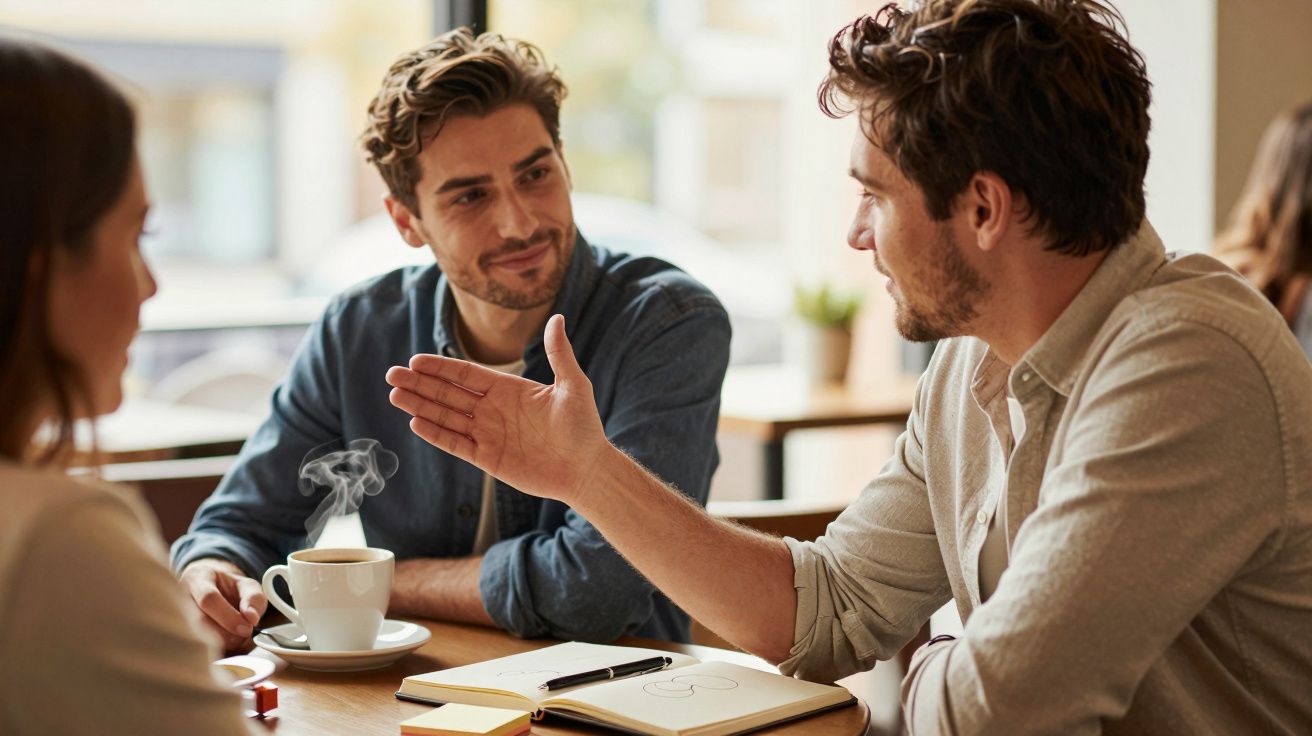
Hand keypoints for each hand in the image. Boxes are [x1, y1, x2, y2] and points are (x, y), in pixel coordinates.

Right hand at [179, 558, 266, 651]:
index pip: (208, 599)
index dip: (229, 617)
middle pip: (199, 622)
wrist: (211, 590)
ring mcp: (174, 617)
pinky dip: (213, 654)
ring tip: (236, 640)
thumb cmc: (228, 588)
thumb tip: (252, 618)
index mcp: (197, 579)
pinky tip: (225, 647)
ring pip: (194, 638)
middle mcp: (179, 597)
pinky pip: (193, 650)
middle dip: (226, 634)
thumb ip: (254, 598)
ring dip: (220, 645)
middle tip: (243, 636)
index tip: (247, 628)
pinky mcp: (177, 635)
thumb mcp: (246, 585)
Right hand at [385, 314, 609, 502]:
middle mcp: (492, 409)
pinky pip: (456, 443)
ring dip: (420, 406)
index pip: (465, 374)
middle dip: (420, 384)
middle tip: (392, 375)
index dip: (440, 368)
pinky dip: (436, 434)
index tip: (415, 361)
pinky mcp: (487, 458)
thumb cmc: (583, 427)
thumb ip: (559, 354)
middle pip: (448, 393)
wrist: (586, 469)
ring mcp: (488, 434)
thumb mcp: (573, 386)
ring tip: (395, 395)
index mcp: (508, 389)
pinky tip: (416, 422)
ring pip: (446, 416)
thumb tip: (556, 317)